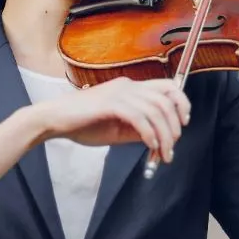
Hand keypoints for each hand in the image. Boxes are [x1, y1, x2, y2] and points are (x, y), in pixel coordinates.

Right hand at [35, 77, 190, 162]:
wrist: (53, 120)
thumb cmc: (82, 124)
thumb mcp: (116, 128)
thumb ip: (138, 129)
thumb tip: (160, 138)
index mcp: (130, 87)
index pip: (167, 86)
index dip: (181, 103)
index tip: (184, 123)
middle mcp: (128, 86)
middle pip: (165, 99)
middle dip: (174, 125)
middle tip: (172, 147)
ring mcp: (118, 93)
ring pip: (155, 110)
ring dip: (164, 134)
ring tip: (163, 153)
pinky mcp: (110, 104)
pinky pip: (139, 118)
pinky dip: (149, 133)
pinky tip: (150, 146)